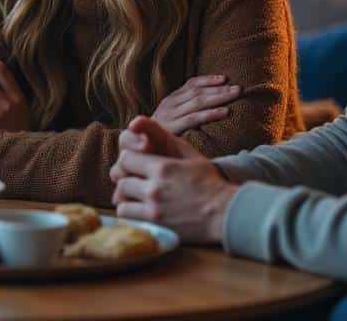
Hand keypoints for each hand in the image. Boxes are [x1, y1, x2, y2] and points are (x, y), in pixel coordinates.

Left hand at [108, 116, 235, 244]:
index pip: (125, 158)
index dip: (130, 160)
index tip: (138, 165)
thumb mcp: (188, 153)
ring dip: (127, 197)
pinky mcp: (155, 225)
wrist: (225, 213)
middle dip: (127, 178)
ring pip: (120, 199)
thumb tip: (135, 121)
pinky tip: (141, 210)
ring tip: (139, 197)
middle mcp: (155, 188)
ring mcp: (154, 208)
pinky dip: (130, 213)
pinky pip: (127, 216)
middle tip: (138, 181)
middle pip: (120, 179)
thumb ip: (161, 136)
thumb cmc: (208, 181)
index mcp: (162, 167)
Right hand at [151, 74, 239, 134]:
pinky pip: (195, 118)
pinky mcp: (172, 127)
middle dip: (219, 88)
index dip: (208, 80)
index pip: (191, 84)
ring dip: (219, 97)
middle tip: (238, 88)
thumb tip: (209, 105)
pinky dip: (211, 113)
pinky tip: (225, 112)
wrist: (137, 148)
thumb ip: (184, 112)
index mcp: (170, 100)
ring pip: (198, 102)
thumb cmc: (158, 136)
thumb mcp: (170, 119)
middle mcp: (170, 104)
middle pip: (197, 91)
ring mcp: (170, 115)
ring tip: (235, 95)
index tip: (225, 78)